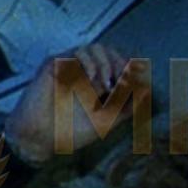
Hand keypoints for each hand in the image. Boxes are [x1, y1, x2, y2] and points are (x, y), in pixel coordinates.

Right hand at [6, 43, 139, 162]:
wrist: (40, 140)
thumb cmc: (69, 132)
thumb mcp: (106, 121)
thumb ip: (126, 108)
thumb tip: (147, 93)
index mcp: (93, 81)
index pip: (116, 62)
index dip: (128, 68)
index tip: (134, 83)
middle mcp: (81, 70)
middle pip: (108, 51)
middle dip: (120, 64)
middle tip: (123, 81)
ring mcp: (68, 65)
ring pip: (94, 48)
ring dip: (106, 63)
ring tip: (107, 84)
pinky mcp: (54, 65)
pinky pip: (77, 53)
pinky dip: (90, 63)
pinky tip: (93, 81)